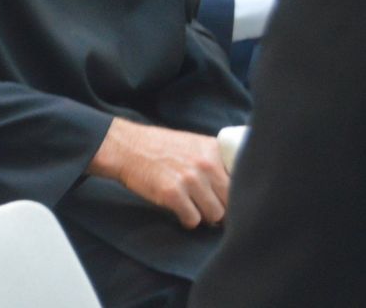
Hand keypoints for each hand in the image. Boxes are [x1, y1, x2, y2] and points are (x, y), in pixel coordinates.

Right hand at [88, 119, 227, 228]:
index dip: (237, 195)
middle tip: (209, 208)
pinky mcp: (172, 194)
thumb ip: (215, 161)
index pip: (241, 181)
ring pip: (215, 214)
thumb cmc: (158, 147)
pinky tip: (179, 210)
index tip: (228, 200)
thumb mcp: (193, 144)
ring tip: (192, 207)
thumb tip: (236, 189)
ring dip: (205, 216)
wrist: (124, 147)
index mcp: (213, 150)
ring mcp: (189, 180)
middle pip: (231, 202)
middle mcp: (205, 165)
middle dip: (222, 209)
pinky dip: (187, 220)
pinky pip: (193, 220)